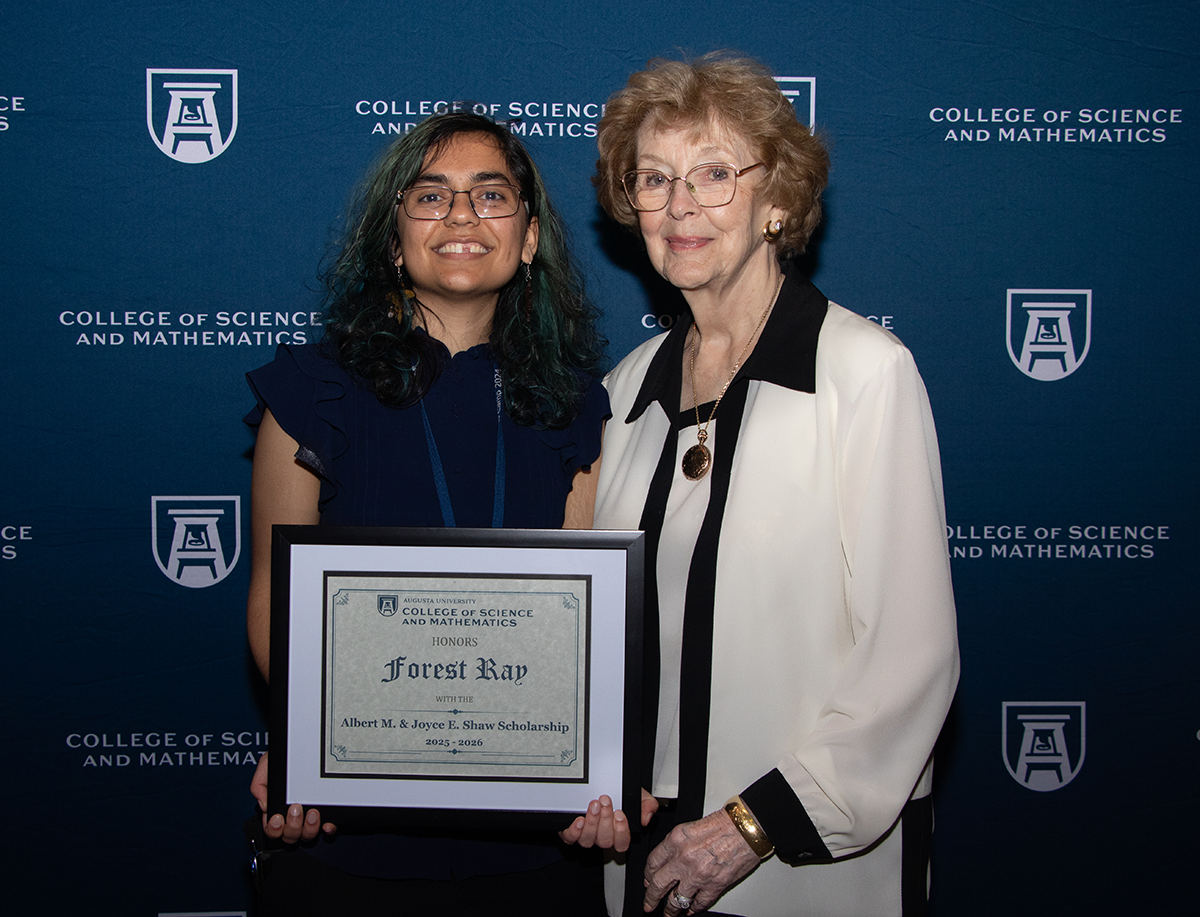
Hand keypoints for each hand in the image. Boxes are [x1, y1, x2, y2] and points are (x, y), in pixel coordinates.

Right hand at [251, 751, 336, 841]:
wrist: (303, 746)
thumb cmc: (284, 758)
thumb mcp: (266, 766)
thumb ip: (259, 785)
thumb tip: (264, 806)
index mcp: (276, 808)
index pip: (273, 831)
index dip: (274, 830)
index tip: (277, 818)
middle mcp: (292, 816)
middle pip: (290, 836)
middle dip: (292, 827)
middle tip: (296, 809)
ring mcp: (309, 816)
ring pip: (307, 835)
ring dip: (309, 828)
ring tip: (312, 812)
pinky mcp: (326, 813)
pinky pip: (327, 828)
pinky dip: (326, 829)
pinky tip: (326, 823)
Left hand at [559, 788, 658, 852]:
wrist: (597, 784)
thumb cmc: (617, 792)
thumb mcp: (637, 794)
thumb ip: (647, 804)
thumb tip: (645, 817)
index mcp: (617, 832)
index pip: (622, 843)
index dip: (621, 832)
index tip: (620, 815)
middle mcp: (602, 837)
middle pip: (605, 841)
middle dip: (606, 820)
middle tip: (606, 801)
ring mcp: (586, 835)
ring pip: (588, 840)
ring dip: (592, 823)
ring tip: (594, 805)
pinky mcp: (571, 831)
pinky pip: (571, 838)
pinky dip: (574, 831)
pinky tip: (579, 820)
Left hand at [643, 809, 759, 914]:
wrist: (747, 829)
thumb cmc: (724, 824)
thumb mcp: (691, 826)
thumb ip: (677, 843)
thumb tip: (668, 859)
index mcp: (676, 840)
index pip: (652, 863)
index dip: (648, 875)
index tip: (648, 880)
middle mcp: (684, 858)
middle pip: (659, 884)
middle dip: (651, 898)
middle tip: (649, 904)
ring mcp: (698, 875)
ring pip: (676, 899)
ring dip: (671, 909)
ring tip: (669, 913)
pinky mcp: (714, 886)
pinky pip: (699, 903)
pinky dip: (693, 909)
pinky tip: (691, 910)